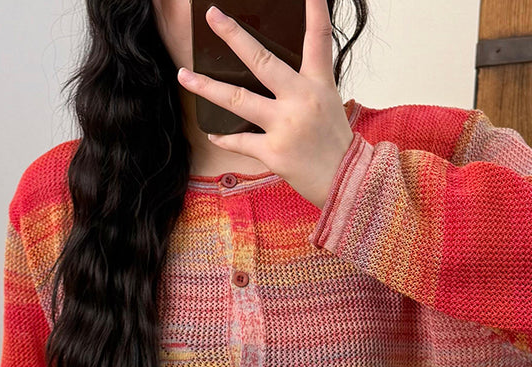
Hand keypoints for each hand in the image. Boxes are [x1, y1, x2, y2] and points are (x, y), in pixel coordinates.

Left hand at [177, 0, 354, 208]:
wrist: (347, 184)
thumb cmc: (336, 146)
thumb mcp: (329, 106)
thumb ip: (305, 87)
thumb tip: (274, 78)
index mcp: (318, 85)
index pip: (318, 39)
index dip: (314, 11)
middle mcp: (300, 100)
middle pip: (261, 61)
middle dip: (234, 36)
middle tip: (212, 16)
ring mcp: (285, 125)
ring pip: (237, 99)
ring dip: (206, 87)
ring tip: (184, 75)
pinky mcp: (273, 152)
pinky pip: (240, 141)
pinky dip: (225, 138)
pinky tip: (213, 133)